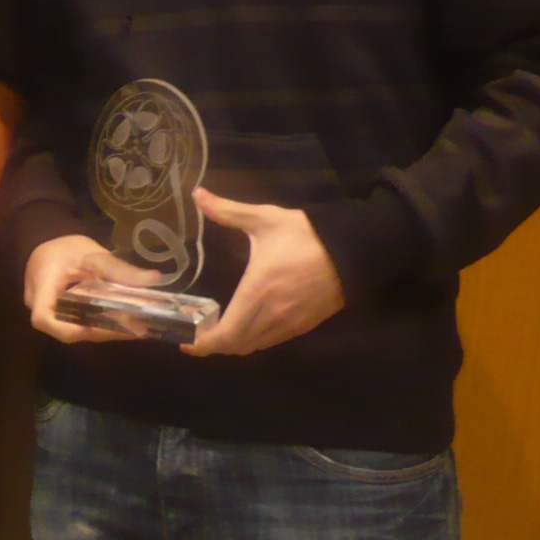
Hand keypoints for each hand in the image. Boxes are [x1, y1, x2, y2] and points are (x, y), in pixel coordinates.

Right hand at [23, 234, 166, 343]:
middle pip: (65, 330)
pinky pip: (77, 325)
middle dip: (100, 332)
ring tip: (135, 326)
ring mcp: (49, 314)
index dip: (66, 329)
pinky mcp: (60, 316)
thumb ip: (118, 269)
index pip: (43, 318)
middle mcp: (40, 305)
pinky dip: (99, 325)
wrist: (48, 244)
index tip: (95, 327)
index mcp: (41, 285)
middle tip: (134, 329)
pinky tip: (123, 322)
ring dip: (103, 331)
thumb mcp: (92, 254)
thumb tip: (154, 279)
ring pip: (73, 330)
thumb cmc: (66, 248)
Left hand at [181, 189, 343, 357]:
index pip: (226, 334)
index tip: (185, 341)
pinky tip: (246, 325)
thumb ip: (227, 211)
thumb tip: (197, 194)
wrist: (353, 249)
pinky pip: (273, 341)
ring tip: (217, 329)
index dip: (203, 344)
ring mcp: (291, 323)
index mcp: (258, 292)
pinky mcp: (305, 324)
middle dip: (214, 345)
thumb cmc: (306, 235)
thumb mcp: (264, 219)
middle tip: (196, 332)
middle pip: (237, 346)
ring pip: (256, 346)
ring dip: (235, 344)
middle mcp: (273, 314)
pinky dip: (255, 339)